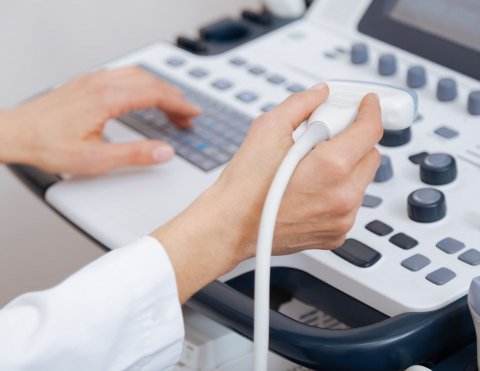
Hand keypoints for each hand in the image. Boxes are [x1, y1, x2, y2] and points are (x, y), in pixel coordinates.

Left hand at [0, 66, 200, 173]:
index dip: (179, 103)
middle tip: (187, 116)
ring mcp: (93, 81)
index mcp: (107, 98)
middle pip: (150, 82)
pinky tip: (144, 95)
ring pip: (137, 76)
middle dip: (174, 98)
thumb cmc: (48, 144)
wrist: (17, 133)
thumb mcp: (97, 159)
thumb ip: (135, 155)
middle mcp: (101, 83)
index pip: (155, 93)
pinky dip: (143, 85)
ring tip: (172, 107)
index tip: (193, 112)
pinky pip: (124, 76)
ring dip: (159, 89)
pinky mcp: (87, 84)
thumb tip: (165, 151)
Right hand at [153, 84, 382, 301]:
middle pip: (371, 155)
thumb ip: (300, 104)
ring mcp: (341, 219)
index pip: (370, 131)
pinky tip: (310, 189)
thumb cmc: (244, 188)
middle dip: (354, 140)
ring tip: (310, 167)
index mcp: (331, 167)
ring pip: (361, 181)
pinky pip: (349, 204)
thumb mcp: (267, 129)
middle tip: (325, 137)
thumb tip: (319, 94)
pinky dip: (338, 192)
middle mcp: (343, 197)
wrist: (230, 226)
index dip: (369, 111)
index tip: (367, 104)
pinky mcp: (336, 234)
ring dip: (346, 168)